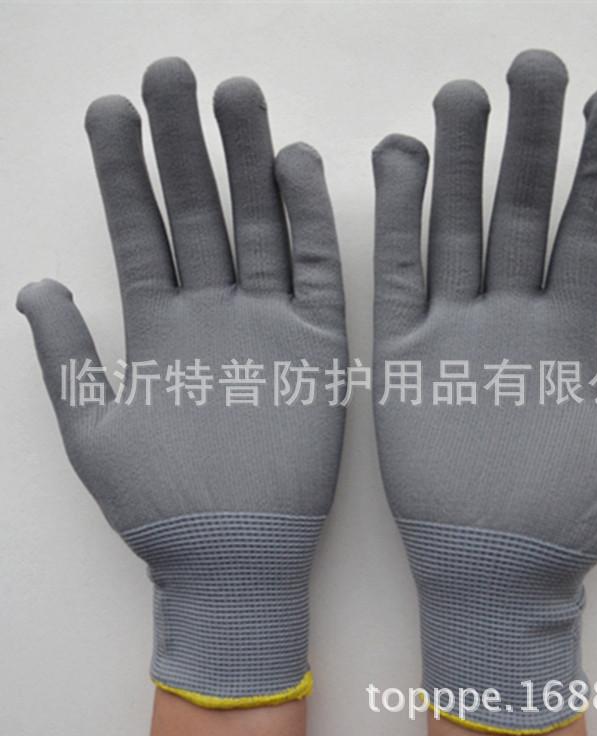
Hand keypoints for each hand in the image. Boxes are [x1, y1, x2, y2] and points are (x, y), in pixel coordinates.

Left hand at [18, 57, 345, 709]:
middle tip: (173, 73)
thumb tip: (36, 286)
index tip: (111, 109)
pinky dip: (307, 223)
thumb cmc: (159, 506)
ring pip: (255, 230)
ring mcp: (266, 325)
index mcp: (159, 330)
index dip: (124, 172)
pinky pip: (313, 274)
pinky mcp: (316, 347)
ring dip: (244, 165)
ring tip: (230, 96)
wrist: (231, 557)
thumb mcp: (94, 434)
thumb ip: (68, 359)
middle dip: (182, 144)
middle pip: (197, 214)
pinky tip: (297, 166)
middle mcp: (212, 315)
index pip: (138, 233)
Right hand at [372, 49, 596, 735]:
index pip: (591, 232)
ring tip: (465, 95)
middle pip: (524, 213)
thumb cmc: (572, 519)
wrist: (497, 569)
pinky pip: (399, 278)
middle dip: (534, 140)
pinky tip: (399, 163)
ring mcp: (456, 332)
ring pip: (460, 233)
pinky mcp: (405, 356)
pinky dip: (399, 223)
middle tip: (538, 65)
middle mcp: (511, 320)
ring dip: (464, 166)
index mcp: (569, 334)